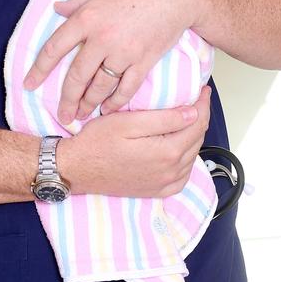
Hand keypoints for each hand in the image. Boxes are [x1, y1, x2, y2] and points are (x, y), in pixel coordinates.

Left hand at [24, 0, 208, 122]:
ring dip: (89, 103)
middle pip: (77, 75)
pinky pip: (126, 88)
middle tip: (61, 114)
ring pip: (100, 86)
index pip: (55, 48)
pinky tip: (108, 110)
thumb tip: (57, 9)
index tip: (29, 84)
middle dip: (66, 99)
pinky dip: (116, 102)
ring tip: (81, 115)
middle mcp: (102, 38)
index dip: (39, 69)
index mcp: (87, 18)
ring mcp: (124, 51)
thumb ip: (77, 2)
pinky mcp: (144, 60)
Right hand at [57, 86, 210, 197]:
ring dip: (193, 136)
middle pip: (197, 140)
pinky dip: (186, 157)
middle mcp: (170, 172)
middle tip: (197, 100)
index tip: (203, 90)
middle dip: (200, 118)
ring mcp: (165, 184)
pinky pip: (183, 174)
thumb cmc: (97, 142)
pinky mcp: (157, 191)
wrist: (77, 169)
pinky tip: (179, 146)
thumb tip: (192, 113)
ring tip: (189, 118)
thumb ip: (162, 119)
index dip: (202, 104)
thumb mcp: (127, 122)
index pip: (196, 125)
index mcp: (166, 153)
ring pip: (192, 156)